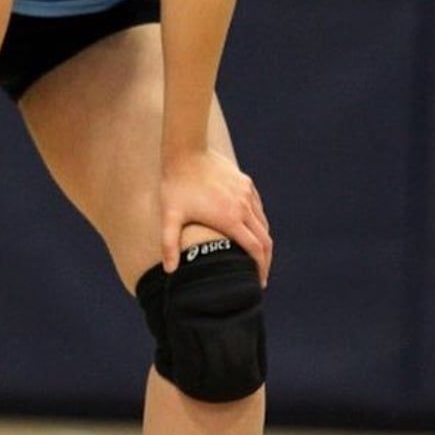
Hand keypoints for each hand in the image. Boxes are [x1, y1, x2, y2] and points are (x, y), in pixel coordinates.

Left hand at [160, 149, 271, 281]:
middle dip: (265, 260)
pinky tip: (251, 230)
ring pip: (263, 223)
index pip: (255, 250)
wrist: (186, 151)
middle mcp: (243, 207)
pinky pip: (257, 207)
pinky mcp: (245, 183)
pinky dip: (258, 222)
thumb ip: (169, 244)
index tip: (259, 283)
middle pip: (265, 240)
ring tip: (256, 256)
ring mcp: (246, 193)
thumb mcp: (169, 216)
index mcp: (230, 219)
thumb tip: (168, 271)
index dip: (260, 268)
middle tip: (260, 276)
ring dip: (263, 241)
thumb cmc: (175, 185)